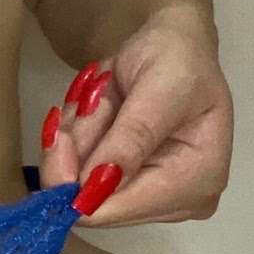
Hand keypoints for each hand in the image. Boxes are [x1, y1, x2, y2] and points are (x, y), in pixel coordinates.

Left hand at [37, 8, 232, 225]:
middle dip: (77, 150)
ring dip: (76, 138)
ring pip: (78, 184)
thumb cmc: (176, 60)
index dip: (73, 181)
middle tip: (88, 102)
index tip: (58, 134)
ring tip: (97, 100)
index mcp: (196, 183)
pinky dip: (76, 140)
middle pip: (92, 201)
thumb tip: (92, 190)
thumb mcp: (156, 91)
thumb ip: (127, 141)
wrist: (175, 43)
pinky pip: (80, 173)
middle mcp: (177, 203)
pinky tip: (95, 111)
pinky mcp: (130, 184)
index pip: (116, 210)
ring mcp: (152, 195)